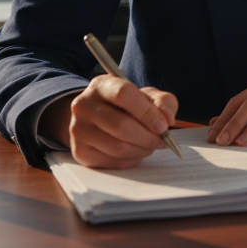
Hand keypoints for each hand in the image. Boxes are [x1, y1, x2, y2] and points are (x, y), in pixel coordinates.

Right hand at [42, 75, 177, 168]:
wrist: (96, 119)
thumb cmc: (127, 106)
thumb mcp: (146, 96)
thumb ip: (163, 102)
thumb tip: (167, 119)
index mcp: (101, 85)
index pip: (124, 94)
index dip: (147, 112)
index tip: (163, 126)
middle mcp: (83, 105)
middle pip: (121, 126)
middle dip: (148, 137)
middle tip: (162, 141)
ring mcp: (78, 130)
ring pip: (118, 148)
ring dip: (142, 150)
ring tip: (150, 145)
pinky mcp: (80, 152)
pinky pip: (112, 162)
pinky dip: (131, 160)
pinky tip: (136, 152)